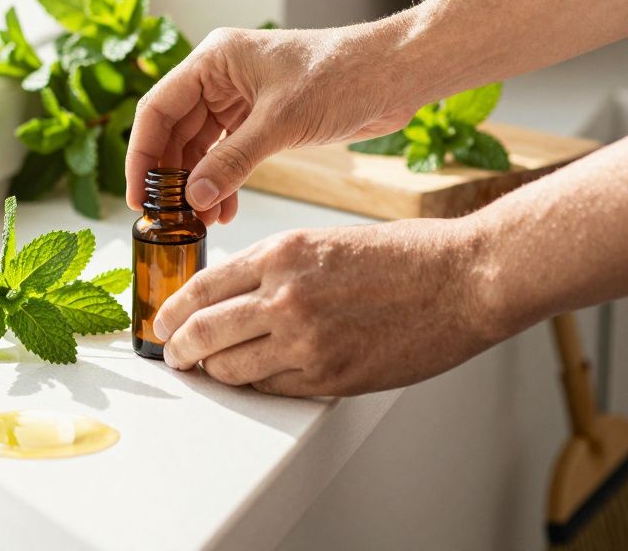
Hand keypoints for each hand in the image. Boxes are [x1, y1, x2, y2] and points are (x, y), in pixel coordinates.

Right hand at [124, 25, 422, 223]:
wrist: (397, 73)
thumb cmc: (344, 76)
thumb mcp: (281, 123)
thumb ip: (232, 162)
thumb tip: (192, 199)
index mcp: (214, 60)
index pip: (157, 109)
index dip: (142, 155)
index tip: (137, 196)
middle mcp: (220, 76)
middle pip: (174, 131)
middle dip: (171, 177)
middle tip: (167, 218)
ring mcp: (241, 98)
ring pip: (200, 147)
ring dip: (197, 185)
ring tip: (198, 221)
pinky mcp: (263, 118)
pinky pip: (227, 154)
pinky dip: (222, 181)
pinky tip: (222, 209)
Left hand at [154, 220, 502, 396]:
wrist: (463, 280)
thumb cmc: (406, 256)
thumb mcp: (326, 242)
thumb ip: (277, 268)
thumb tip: (236, 296)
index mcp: (282, 253)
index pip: (203, 286)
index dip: (174, 309)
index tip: (164, 321)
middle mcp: (284, 295)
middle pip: (203, 330)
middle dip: (179, 346)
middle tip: (173, 353)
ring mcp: (304, 339)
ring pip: (230, 365)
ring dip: (213, 370)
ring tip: (208, 370)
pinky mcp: (328, 375)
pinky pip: (270, 387)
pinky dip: (253, 385)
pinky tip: (251, 379)